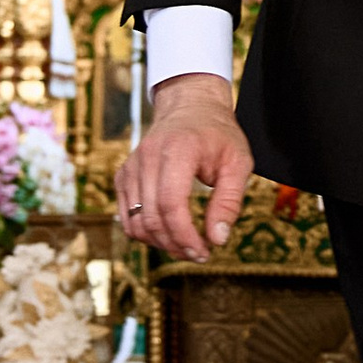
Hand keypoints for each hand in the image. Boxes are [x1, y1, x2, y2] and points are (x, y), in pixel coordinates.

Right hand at [119, 75, 253, 259]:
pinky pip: (126, 216)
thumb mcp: (238, 163)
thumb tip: (217, 239)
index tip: (204, 252)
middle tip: (199, 254)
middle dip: (175, 244)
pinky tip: (168, 234)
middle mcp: (148, 157)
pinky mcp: (123, 175)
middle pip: (152, 217)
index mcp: (179, 150)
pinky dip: (145, 232)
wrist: (191, 108)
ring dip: (160, 243)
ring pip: (136, 222)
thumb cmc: (218, 136)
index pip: (171, 203)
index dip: (185, 235)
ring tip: (186, 246)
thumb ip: (229, 201)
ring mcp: (131, 166)